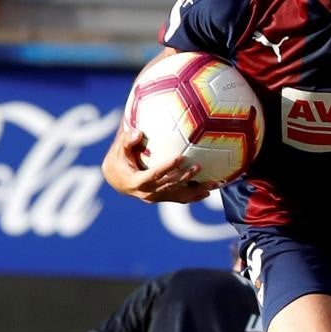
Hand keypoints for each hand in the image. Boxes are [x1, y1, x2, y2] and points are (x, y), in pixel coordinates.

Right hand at [101, 124, 216, 203]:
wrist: (116, 180)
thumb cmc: (119, 160)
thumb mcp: (119, 149)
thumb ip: (127, 140)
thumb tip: (137, 132)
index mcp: (137, 181)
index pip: (154, 175)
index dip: (167, 167)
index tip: (180, 157)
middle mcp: (147, 193)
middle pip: (169, 186)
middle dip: (185, 178)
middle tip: (198, 167)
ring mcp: (156, 197)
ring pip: (178, 196)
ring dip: (196, 190)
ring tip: (213, 183)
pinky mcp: (162, 198)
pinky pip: (179, 199)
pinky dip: (194, 196)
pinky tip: (208, 191)